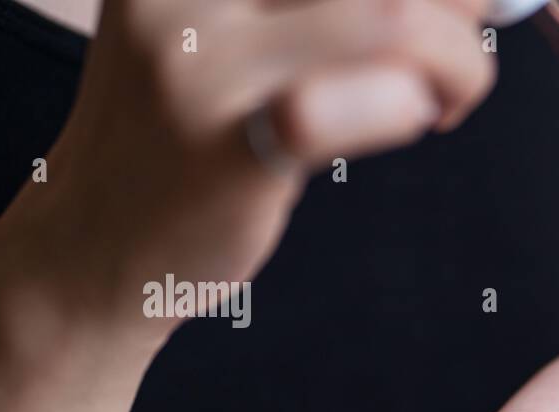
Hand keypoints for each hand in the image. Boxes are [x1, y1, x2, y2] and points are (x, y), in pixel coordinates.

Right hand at [0, 0, 493, 353]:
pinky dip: (414, 105)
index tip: (458, 8)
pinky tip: (414, 120)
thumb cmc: (192, 134)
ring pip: (393, 17)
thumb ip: (330, 5)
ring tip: (442, 100)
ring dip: (459, 61)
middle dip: (460, 8)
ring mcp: (200, 58)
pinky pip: (361, 103)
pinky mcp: (225, 142)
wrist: (98, 241)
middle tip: (460, 58)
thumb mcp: (240, 31)